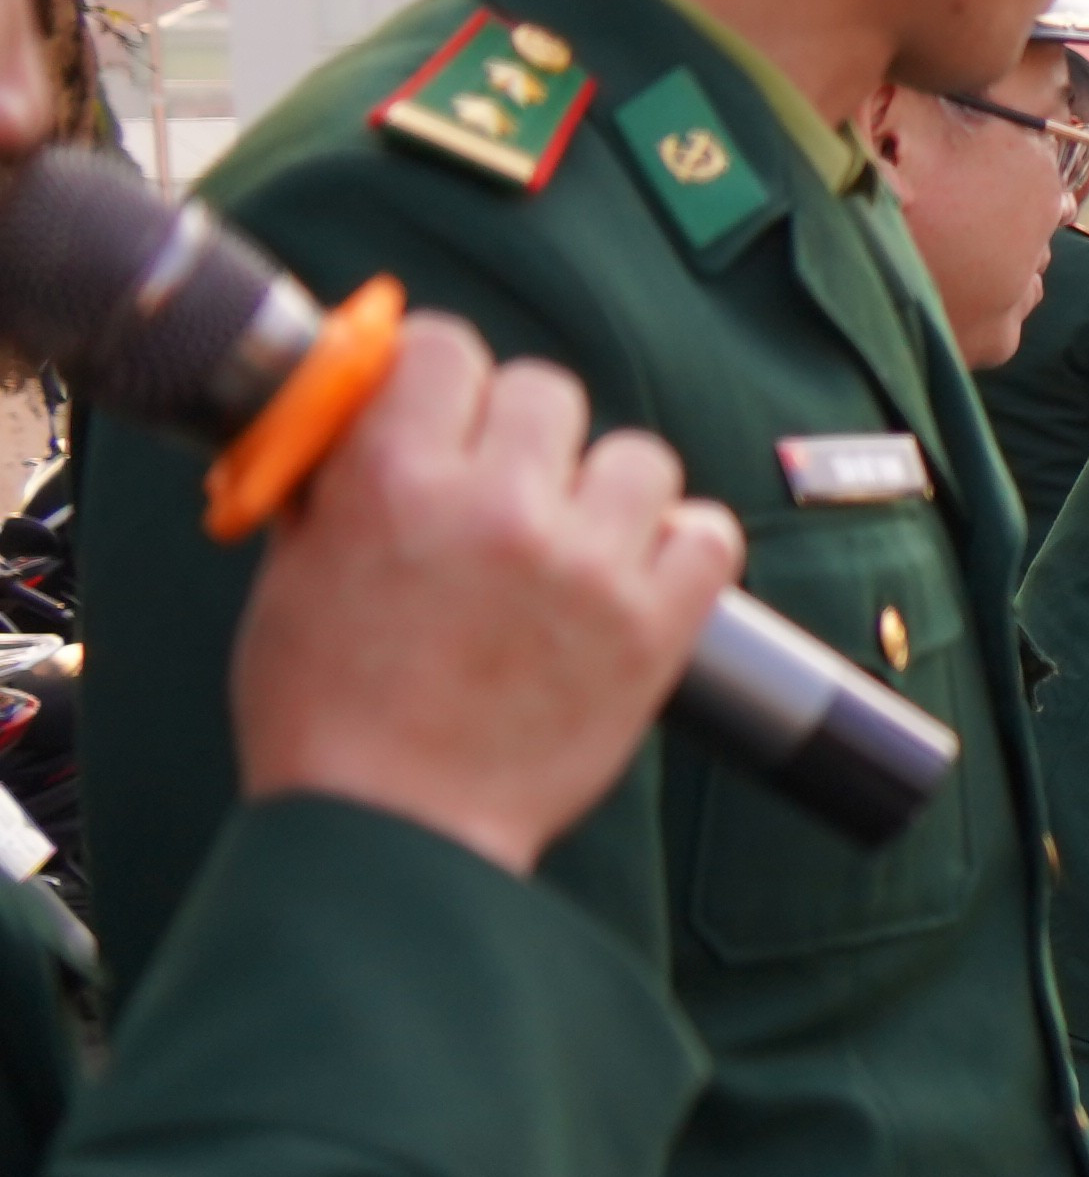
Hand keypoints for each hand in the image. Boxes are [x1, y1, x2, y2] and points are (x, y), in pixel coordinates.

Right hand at [236, 313, 738, 873]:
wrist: (392, 829)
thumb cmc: (325, 713)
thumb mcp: (294, 568)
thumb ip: (339, 477)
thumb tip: (368, 406)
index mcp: (393, 479)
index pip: (447, 347)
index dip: (442, 373)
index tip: (442, 403)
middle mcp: (500, 507)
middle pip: (548, 390)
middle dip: (519, 433)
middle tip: (498, 486)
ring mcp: (587, 565)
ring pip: (637, 456)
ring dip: (604, 489)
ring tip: (568, 540)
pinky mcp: (654, 627)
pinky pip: (707, 533)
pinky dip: (679, 548)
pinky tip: (631, 575)